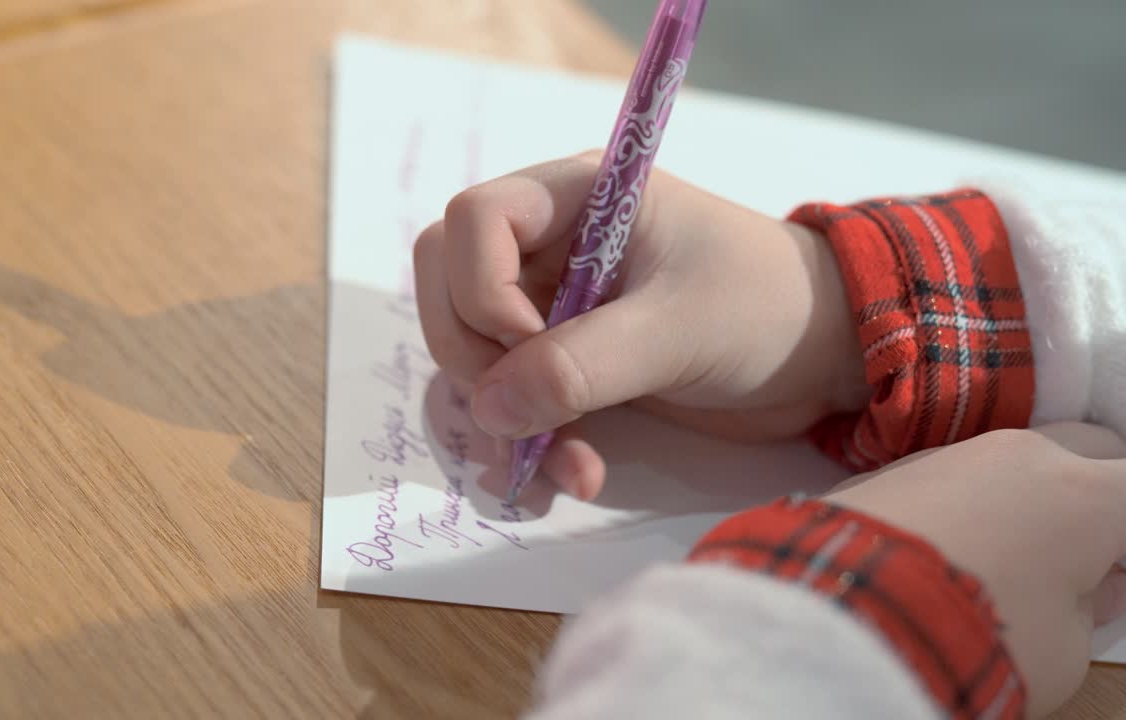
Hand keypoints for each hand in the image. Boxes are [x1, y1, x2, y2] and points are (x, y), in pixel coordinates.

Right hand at [413, 151, 866, 499]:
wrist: (823, 355)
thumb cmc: (765, 306)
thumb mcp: (678, 328)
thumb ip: (583, 364)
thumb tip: (490, 409)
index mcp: (576, 199)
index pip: (473, 221)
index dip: (481, 287)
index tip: (533, 340)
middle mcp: (550, 248)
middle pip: (448, 287)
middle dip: (474, 359)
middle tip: (526, 407)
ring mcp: (552, 308)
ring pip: (472, 355)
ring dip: (502, 420)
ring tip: (566, 466)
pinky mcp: (567, 364)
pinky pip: (512, 402)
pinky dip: (530, 444)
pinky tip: (579, 476)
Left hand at [827, 423, 1125, 716]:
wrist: (845, 613)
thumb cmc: (976, 640)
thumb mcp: (1065, 651)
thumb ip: (1086, 607)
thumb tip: (1082, 582)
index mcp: (1085, 495)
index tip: (1113, 576)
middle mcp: (1020, 456)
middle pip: (1088, 449)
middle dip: (1097, 494)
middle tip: (1080, 560)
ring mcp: (948, 454)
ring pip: (1011, 460)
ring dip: (1024, 498)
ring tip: (1005, 563)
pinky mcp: (888, 470)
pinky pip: (948, 477)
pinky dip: (962, 505)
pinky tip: (942, 552)